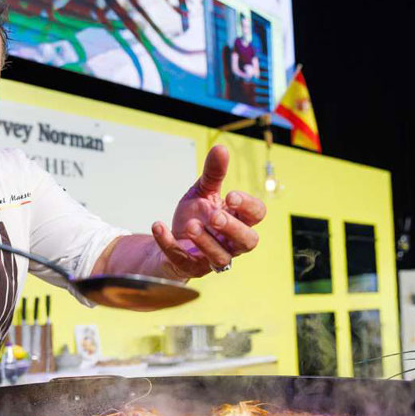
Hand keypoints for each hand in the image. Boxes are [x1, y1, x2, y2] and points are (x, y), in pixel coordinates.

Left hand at [152, 145, 264, 277]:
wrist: (170, 238)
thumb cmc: (195, 215)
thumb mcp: (203, 191)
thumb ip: (213, 173)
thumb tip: (221, 148)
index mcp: (239, 220)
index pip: (256, 215)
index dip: (248, 206)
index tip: (231, 196)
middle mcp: (232, 242)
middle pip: (247, 241)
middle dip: (233, 229)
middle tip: (215, 216)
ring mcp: (213, 258)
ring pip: (220, 257)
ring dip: (206, 241)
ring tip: (190, 225)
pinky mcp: (191, 267)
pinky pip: (183, 259)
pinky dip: (169, 244)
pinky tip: (158, 226)